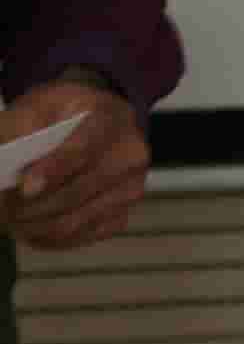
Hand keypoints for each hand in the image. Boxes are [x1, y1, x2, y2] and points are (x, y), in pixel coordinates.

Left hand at [0, 74, 151, 250]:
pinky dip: (49, 237)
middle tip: (0, 209)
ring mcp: (130, 187)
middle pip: (77, 191)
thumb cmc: (62, 114)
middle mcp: (129, 154)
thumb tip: (8, 168)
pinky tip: (30, 226)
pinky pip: (81, 236)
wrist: (97, 122)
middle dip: (32, 206)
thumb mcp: (37, 106)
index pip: (83, 149)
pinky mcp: (122, 213)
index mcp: (109, 117)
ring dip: (34, 225)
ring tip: (9, 219)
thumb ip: (19, 130)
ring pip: (76, 220)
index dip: (53, 171)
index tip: (25, 188)